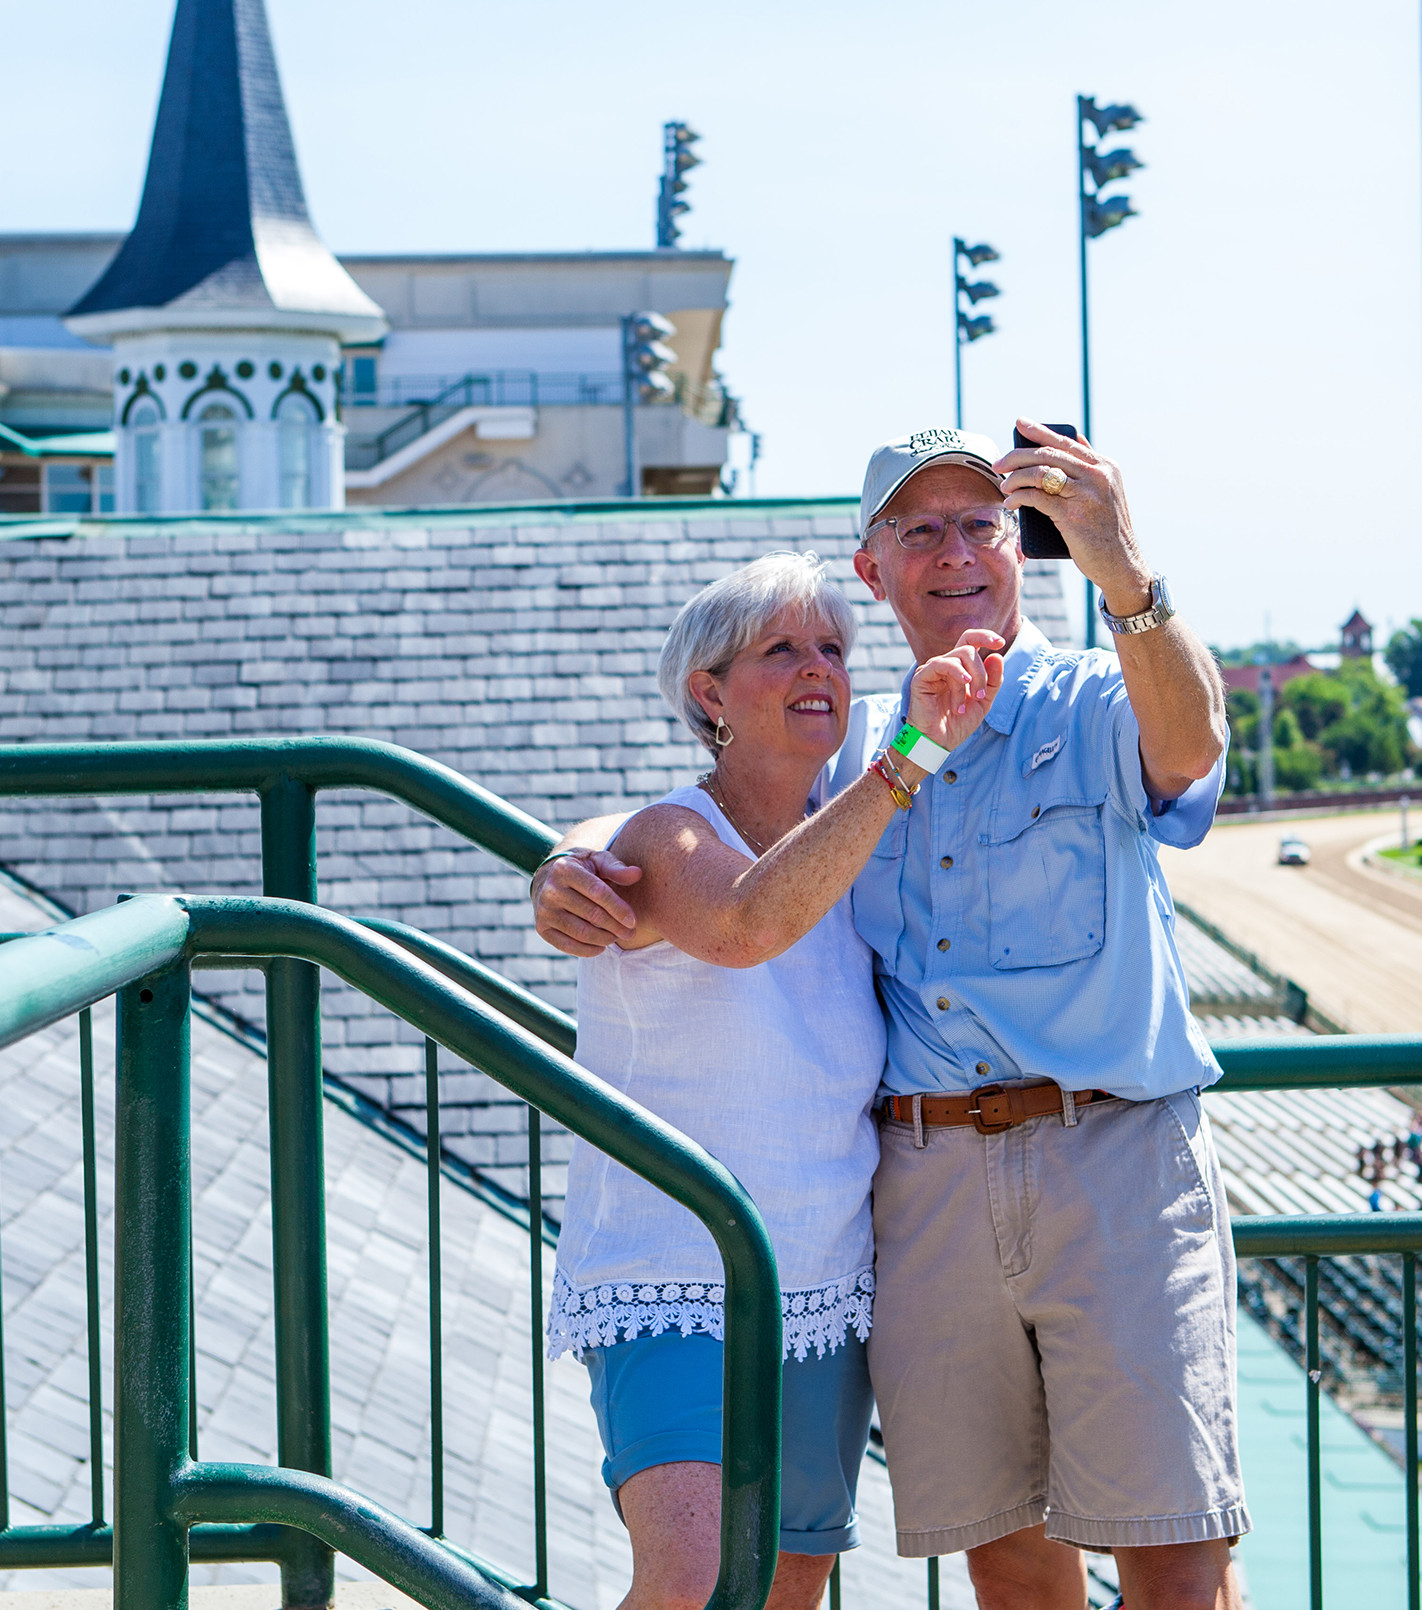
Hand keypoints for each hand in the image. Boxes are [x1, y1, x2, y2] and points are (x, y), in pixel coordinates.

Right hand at [531, 849, 642, 957]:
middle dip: (615, 927)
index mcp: (565, 869)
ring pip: (581, 932)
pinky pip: (567, 946)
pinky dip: (587, 950)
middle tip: (630, 933)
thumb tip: (637, 874)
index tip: (633, 921)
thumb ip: (616, 868)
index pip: (598, 893)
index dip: (618, 909)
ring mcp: (543, 910)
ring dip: (604, 939)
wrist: (548, 877)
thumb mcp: (597, 861)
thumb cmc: (581, 869)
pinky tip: (601, 947)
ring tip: (617, 937)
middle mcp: (551, 890)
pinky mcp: (541, 928)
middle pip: (592, 914)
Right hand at [907, 630, 1005, 754]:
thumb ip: (992, 680)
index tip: (1001, 643)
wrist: (938, 743)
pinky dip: (956, 674)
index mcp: (959, 668)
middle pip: (968, 649)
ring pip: (959, 656)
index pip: (970, 641)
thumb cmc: (957, 723)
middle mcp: (945, 665)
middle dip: (981, 672)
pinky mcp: (921, 677)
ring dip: (971, 679)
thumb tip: (997, 655)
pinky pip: (941, 664)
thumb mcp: (983, 702)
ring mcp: (932, 670)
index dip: (985, 636)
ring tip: (968, 702)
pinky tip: (963, 686)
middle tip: (981, 696)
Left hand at [993, 418, 1152, 615]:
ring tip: (1004, 487)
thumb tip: (1073, 441)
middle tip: (998, 463)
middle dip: (1017, 456)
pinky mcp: (1072, 515)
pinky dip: (1018, 497)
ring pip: (1040, 472)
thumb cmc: (1107, 530)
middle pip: (1048, 453)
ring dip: (1015, 478)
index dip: (1039, 430)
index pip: (1065, 442)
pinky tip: (1010, 502)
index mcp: (1105, 466)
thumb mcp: (1106, 492)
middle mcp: (1097, 475)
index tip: (1019, 423)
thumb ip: (1090, 469)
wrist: (1121, 562)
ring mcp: (1085, 493)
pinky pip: (1036, 497)